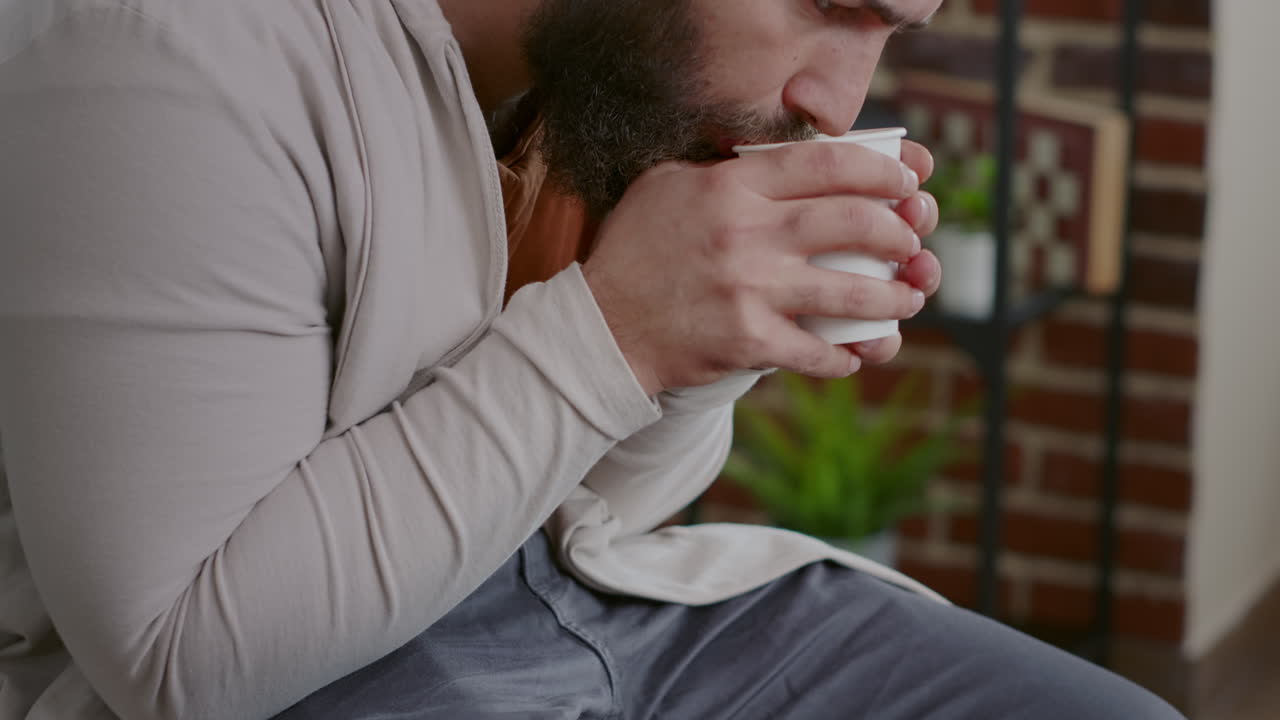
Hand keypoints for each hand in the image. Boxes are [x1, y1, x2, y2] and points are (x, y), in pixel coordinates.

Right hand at [583, 140, 924, 395]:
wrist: (600, 328)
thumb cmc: (634, 252)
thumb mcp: (667, 185)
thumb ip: (724, 168)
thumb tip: (784, 160)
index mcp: (731, 186)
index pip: (826, 163)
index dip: (880, 170)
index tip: (905, 181)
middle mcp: (746, 234)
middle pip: (853, 222)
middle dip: (898, 231)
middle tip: (910, 240)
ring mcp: (749, 290)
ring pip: (850, 292)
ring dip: (894, 297)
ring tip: (908, 297)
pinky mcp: (747, 342)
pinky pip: (817, 352)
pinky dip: (845, 356)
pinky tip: (855, 354)